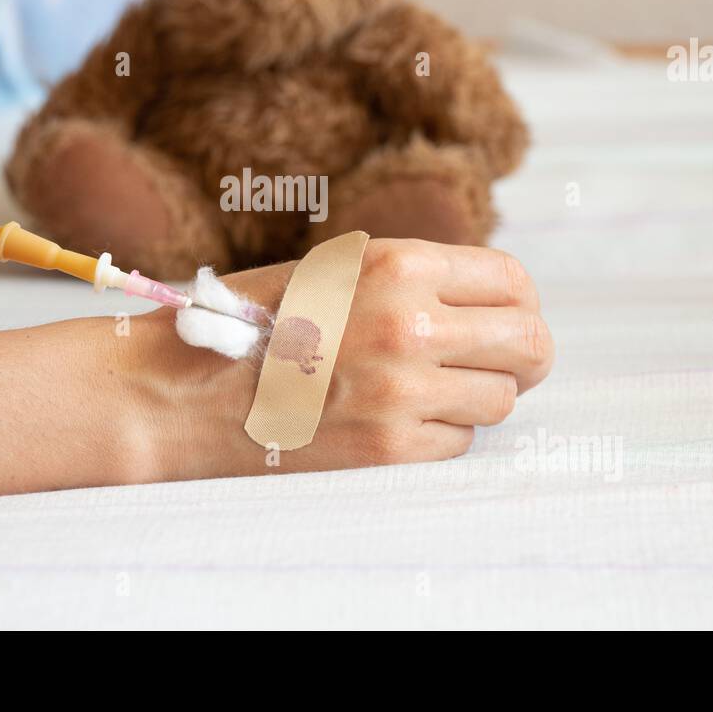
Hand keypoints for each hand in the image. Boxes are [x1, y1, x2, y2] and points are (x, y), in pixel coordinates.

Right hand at [141, 237, 554, 477]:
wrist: (182, 391)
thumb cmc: (249, 323)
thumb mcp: (333, 270)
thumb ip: (411, 277)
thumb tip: (489, 300)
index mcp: (398, 264)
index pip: (513, 281)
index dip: (518, 303)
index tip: (505, 320)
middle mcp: (411, 323)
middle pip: (530, 343)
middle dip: (523, 356)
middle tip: (504, 365)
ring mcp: (403, 389)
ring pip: (500, 398)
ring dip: (476, 397)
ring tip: (429, 392)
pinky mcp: (389, 447)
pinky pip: (459, 440)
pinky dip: (439, 434)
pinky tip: (395, 420)